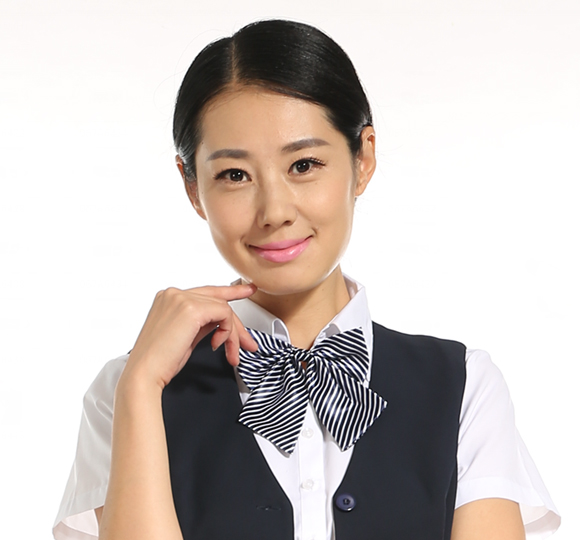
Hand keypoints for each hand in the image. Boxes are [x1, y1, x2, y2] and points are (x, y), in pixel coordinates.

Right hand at [121, 283, 257, 390]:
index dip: (231, 291)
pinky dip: (227, 332)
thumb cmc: (160, 362)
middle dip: (237, 326)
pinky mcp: (191, 308)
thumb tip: (221, 323)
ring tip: (231, 354)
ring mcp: (182, 298)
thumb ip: (202, 323)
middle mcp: (174, 294)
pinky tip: (217, 346)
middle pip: (218, 302)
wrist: (145, 373)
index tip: (247, 290)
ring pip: (224, 309)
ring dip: (233, 335)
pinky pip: (224, 314)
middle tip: (249, 344)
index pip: (207, 292)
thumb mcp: (185, 336)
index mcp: (169, 298)